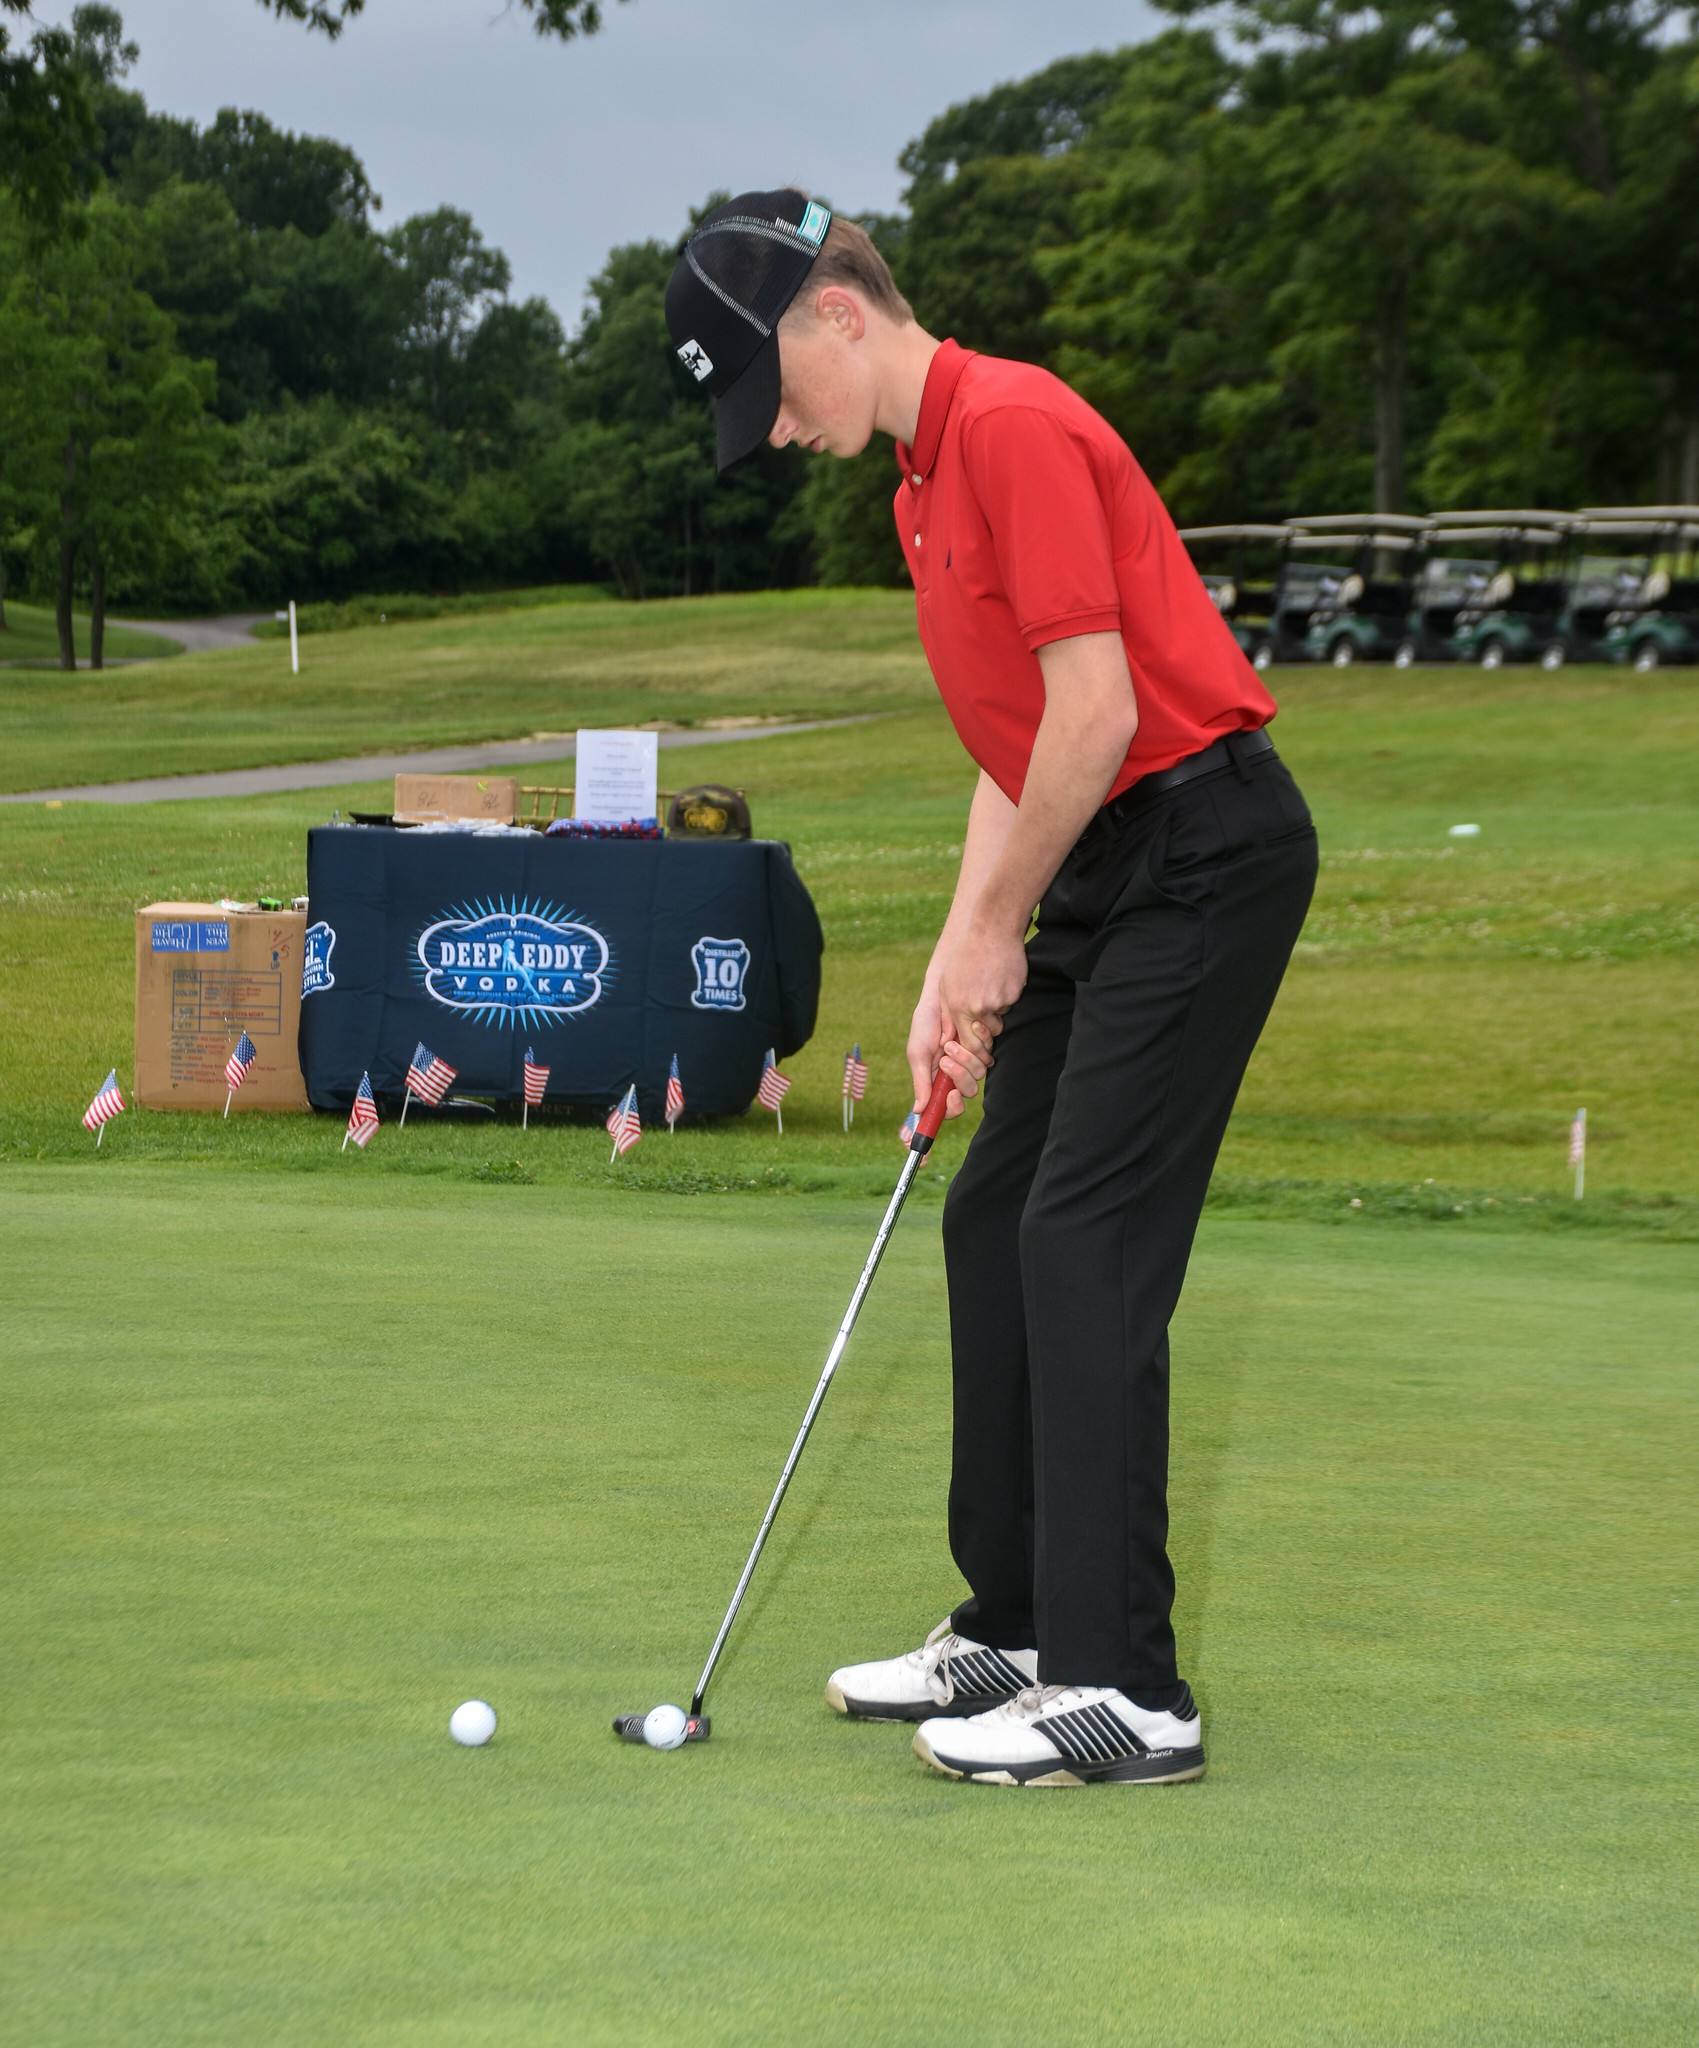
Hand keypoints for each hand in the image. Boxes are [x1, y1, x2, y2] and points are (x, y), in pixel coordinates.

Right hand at [907, 979, 992, 1123]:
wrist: (941, 994)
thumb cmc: (925, 1023)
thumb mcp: (918, 1053)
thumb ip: (921, 1081)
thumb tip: (918, 1111)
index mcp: (938, 1080)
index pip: (948, 1107)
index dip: (952, 1108)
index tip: (952, 1096)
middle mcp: (956, 1073)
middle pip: (967, 1091)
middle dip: (959, 1075)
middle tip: (946, 1056)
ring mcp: (971, 1060)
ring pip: (979, 1073)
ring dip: (966, 1057)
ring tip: (951, 1040)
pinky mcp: (983, 1046)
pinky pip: (989, 1054)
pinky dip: (980, 1043)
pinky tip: (969, 1029)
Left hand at [939, 915, 1026, 1059]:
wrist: (991, 932)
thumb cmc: (965, 957)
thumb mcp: (946, 984)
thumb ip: (946, 1014)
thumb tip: (946, 1040)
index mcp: (960, 1007)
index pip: (969, 1043)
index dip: (974, 1047)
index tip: (976, 1042)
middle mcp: (979, 1008)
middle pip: (989, 1034)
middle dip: (988, 1028)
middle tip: (986, 1008)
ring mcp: (998, 1001)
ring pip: (1001, 1018)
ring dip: (997, 1010)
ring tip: (990, 986)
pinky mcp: (1014, 994)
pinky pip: (1011, 1003)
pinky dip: (1007, 995)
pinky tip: (1000, 977)